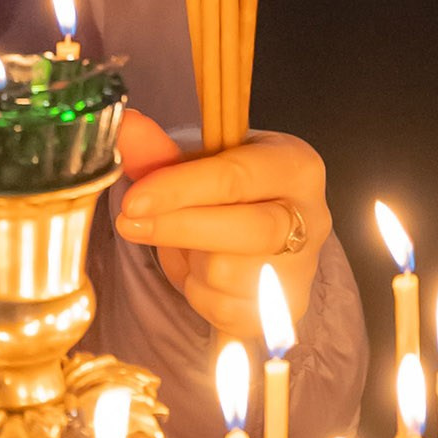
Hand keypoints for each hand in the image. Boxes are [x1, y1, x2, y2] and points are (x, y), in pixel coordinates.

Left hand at [114, 111, 330, 338]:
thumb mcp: (198, 165)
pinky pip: (226, 311)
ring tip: (190, 247)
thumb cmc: (227, 195)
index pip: (236, 176)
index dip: (179, 189)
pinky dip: (201, 295)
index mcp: (296, 166)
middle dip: (178, 229)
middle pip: (245, 230)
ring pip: (229, 274)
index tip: (132, 202)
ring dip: (192, 264)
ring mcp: (303, 268)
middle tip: (129, 223)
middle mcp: (313, 217)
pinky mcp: (287, 311)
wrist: (256, 238)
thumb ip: (161, 151)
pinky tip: (203, 276)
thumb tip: (125, 126)